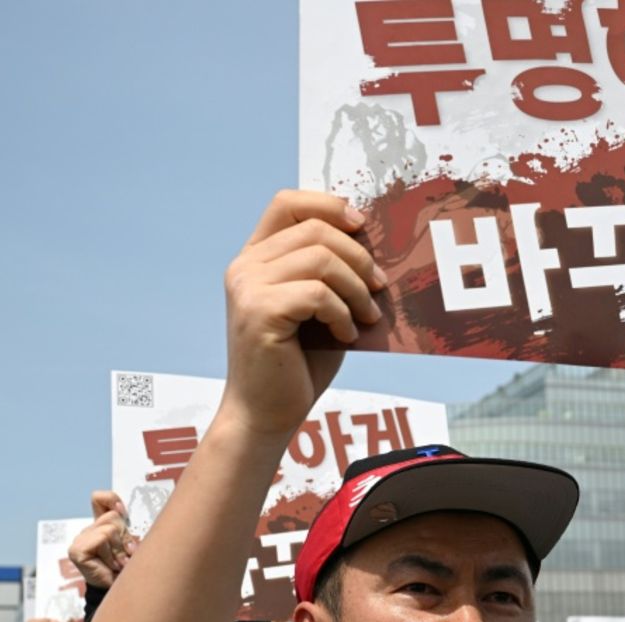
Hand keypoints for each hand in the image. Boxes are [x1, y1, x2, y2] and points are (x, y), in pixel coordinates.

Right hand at [68, 491, 136, 588]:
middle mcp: (88, 531)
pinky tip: (110, 565)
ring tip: (119, 562)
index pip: (98, 498)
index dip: (111, 499)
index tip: (122, 511)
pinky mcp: (77, 550)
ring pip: (110, 528)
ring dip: (120, 549)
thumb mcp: (130, 544)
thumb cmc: (126, 569)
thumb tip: (124, 513)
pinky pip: (102, 539)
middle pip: (112, 517)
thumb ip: (126, 529)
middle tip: (125, 554)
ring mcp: (80, 540)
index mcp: (99, 526)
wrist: (119, 591)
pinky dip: (111, 553)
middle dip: (125, 536)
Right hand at [220, 190, 383, 439]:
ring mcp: (248, 288)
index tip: (362, 227)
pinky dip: (343, 315)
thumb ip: (330, 272)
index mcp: (255, 258)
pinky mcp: (259, 312)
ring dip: (357, 288)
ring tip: (367, 316)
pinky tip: (346, 336)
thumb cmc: (297, 363)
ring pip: (321, 259)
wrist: (266, 414)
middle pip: (315, 230)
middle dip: (359, 256)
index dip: (329, 205)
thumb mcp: (319, 307)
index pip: (286, 203)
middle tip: (379, 287)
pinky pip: (319, 294)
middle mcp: (245, 267)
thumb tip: (373, 242)